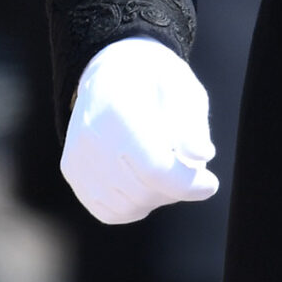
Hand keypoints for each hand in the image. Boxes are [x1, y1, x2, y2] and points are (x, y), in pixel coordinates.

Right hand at [59, 36, 219, 225]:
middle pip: (144, 190)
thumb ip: (193, 123)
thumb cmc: (155, 81)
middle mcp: (90, 135)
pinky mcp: (72, 171)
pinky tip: (141, 177)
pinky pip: (111, 211)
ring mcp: (77, 156)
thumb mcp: (182, 87)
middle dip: (176, 187)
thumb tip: (200, 156)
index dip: (187, 183)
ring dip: (156, 196)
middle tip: (186, 165)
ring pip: (129, 206)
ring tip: (161, 164)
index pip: (154, 168)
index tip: (210, 183)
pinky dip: (134, 204)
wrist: (111, 70)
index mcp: (117, 109)